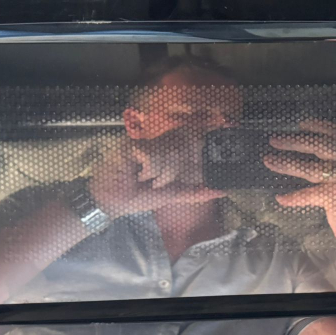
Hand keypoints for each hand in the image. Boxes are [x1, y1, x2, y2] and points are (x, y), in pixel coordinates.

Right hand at [89, 131, 224, 217]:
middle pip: (180, 149)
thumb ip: (197, 192)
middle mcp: (156, 142)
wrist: (113, 202)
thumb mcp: (173, 194)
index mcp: (166, 151)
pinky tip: (137, 175)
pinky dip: (148, 171)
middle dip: (170, 172)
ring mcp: (144, 141)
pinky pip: (152, 157)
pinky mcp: (132, 145)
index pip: (188, 141)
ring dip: (158, 174)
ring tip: (143, 179)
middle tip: (154, 180)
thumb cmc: (139, 196)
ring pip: (167, 154)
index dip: (203, 137)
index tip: (222, 131)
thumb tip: (222, 190)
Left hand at [264, 119, 335, 251]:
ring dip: (286, 164)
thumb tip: (304, 146)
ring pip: (309, 168)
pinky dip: (293, 197)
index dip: (316, 126)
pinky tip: (280, 198)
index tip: (300, 124)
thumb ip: (335, 160)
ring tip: (268, 161)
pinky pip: (308, 194)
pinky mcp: (335, 196)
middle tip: (273, 140)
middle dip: (293, 141)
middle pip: (318, 146)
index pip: (333, 133)